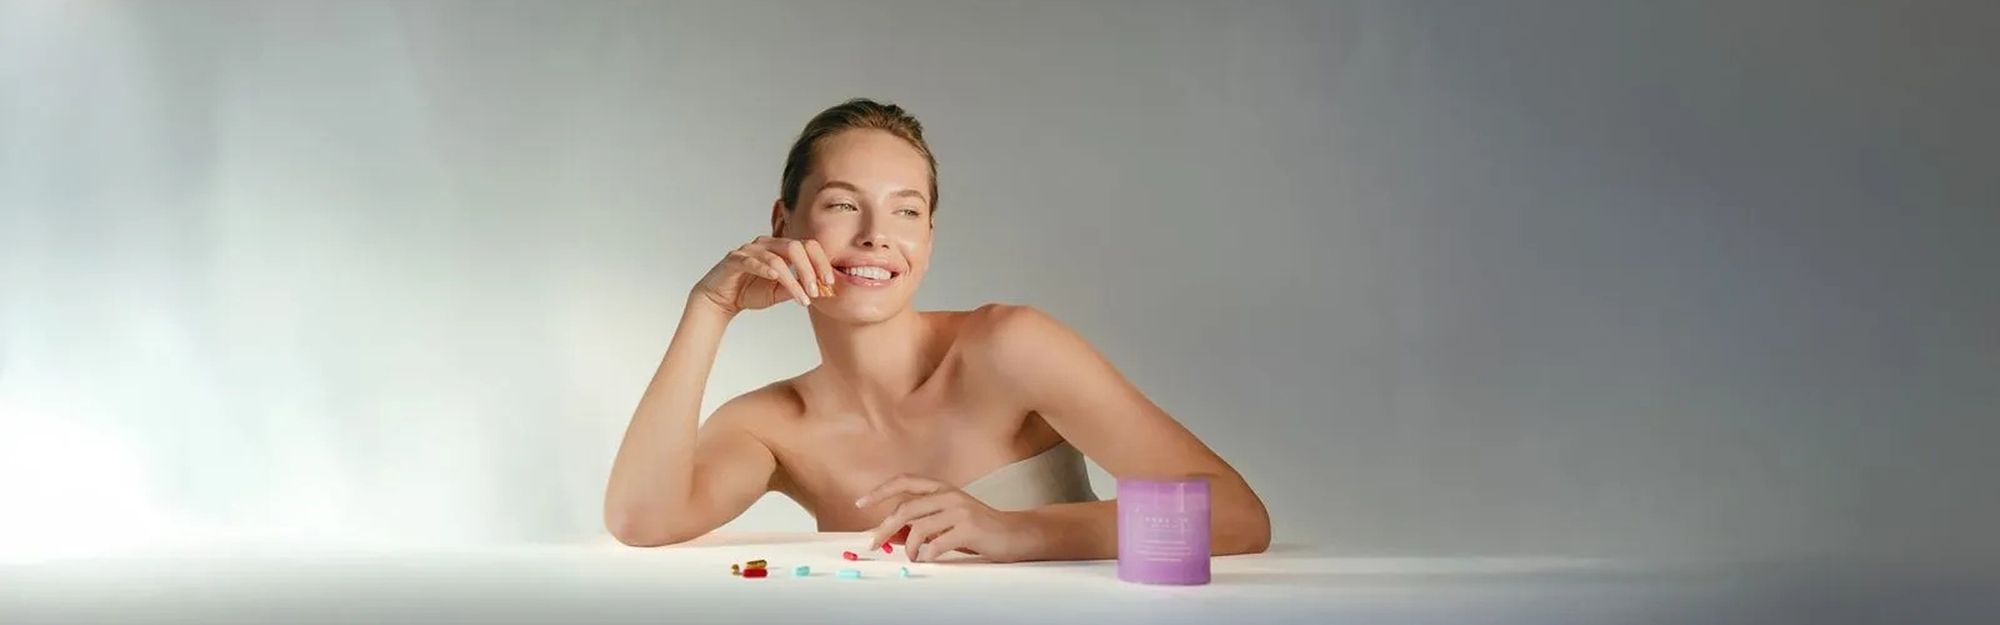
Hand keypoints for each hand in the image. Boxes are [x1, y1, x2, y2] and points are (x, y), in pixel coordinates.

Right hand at [692, 235, 835, 315]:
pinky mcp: (734, 259)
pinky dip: (764, 268)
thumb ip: (796, 287)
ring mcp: (750, 250)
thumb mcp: (779, 292)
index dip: (820, 261)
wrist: (721, 300)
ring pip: (776, 258)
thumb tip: (820, 289)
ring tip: (802, 298)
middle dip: (809, 270)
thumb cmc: (750, 292)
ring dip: (792, 279)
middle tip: (816, 291)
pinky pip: (751, 261)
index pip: (806, 246)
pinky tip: (775, 277)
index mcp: (780, 248)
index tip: (829, 281)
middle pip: (794, 247)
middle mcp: (766, 244)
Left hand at [856, 474, 1040, 562]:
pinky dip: (928, 555)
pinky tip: (930, 559)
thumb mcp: (947, 521)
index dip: (880, 491)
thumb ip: (921, 524)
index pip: (905, 482)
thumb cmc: (978, 529)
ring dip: (909, 548)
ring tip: (913, 557)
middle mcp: (949, 495)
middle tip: (874, 542)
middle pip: (905, 509)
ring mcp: (960, 510)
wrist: (1014, 534)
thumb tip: (889, 534)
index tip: (861, 503)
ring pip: (918, 529)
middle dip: (884, 528)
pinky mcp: (969, 528)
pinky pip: (937, 545)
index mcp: (942, 488)